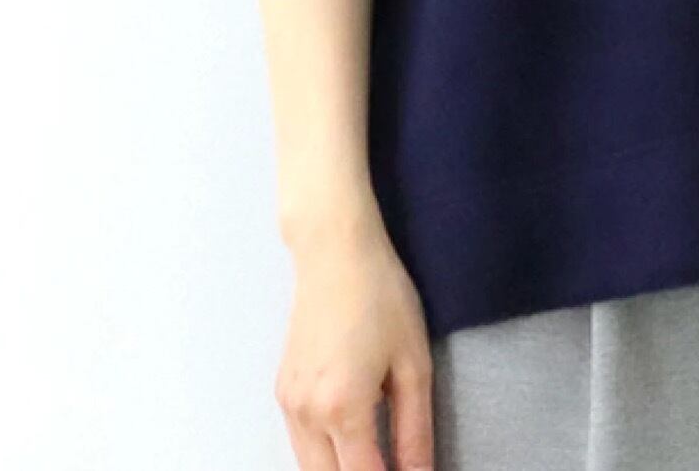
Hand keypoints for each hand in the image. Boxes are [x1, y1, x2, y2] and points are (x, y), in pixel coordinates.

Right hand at [276, 212, 435, 469]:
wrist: (334, 249)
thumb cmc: (379, 294)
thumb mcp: (413, 364)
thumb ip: (415, 432)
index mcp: (342, 407)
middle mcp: (307, 412)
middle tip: (392, 467)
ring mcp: (289, 402)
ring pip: (311, 469)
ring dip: (341, 470)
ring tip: (377, 458)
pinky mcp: (283, 390)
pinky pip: (301, 443)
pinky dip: (325, 456)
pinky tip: (353, 441)